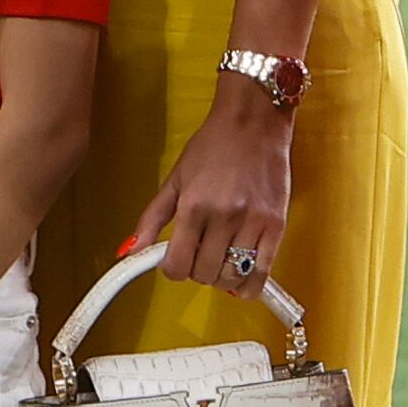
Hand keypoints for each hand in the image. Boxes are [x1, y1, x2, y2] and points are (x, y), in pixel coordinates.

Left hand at [132, 76, 293, 294]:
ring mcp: (253, 222)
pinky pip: (262, 272)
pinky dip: (249, 285)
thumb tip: (130, 251)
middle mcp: (223, 217)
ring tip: (221, 260)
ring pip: (232, 277)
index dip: (172, 270)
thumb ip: (151, 218)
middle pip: (204, 274)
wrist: (254, 121)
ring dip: (222, 277)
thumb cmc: (213, 146)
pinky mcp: (277, 225)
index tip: (176, 261)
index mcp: (193, 206)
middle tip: (200, 254)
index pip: (176, 265)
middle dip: (197, 271)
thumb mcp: (174, 179)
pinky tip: (242, 278)